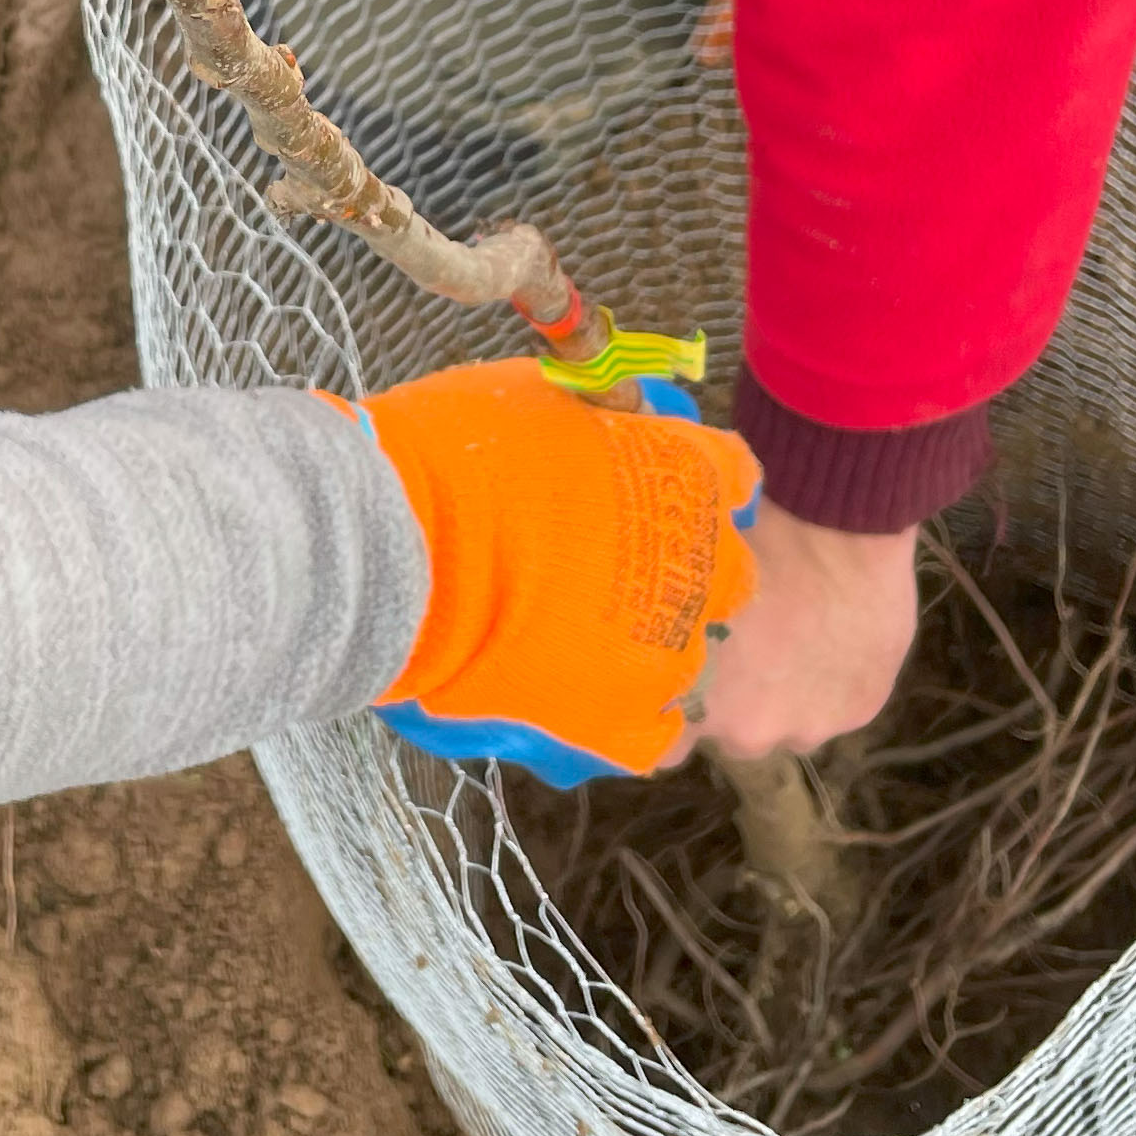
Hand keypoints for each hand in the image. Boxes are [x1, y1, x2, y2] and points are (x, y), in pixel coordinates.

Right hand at [348, 357, 762, 785]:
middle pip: (728, 574)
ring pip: (690, 656)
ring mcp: (667, 650)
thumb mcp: (543, 400)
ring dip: (648, 646)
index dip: (688, 484)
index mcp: (691, 474)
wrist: (400, 545)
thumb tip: (606, 419)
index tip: (648, 490)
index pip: (734, 477)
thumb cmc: (457, 455)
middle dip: (682, 572)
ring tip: (576, 640)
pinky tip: (578, 699)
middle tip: (608, 569)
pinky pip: (656, 735)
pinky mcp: (623, 724)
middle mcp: (701, 564)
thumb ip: (598, 419)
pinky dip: (624, 720)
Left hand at [682, 504, 918, 762]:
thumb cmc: (743, 542)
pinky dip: (833, 684)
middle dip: (732, 702)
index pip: (664, 748)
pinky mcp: (859, 711)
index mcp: (693, 702)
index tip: (672, 691)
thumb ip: (679, 646)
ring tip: (793, 642)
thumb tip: (665, 651)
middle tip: (742, 649)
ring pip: (789, 726)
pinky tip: (832, 636)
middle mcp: (749, 730)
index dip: (671, 719)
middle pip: (731, 734)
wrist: (834, 528)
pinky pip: (836, 708)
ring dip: (785, 698)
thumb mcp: (687, 592)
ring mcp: (808, 725)